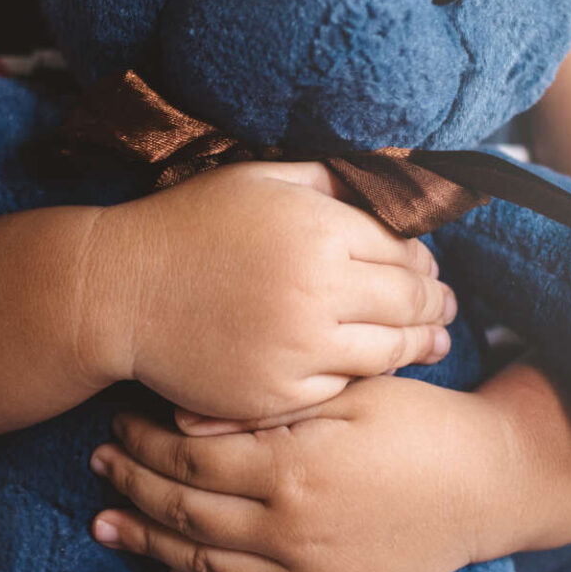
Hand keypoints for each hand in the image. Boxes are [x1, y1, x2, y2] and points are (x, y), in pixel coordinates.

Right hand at [81, 162, 455, 421]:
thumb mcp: (258, 178)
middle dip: (437, 304)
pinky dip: (364, 376)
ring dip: (421, 345)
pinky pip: (344, 387)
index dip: (425, 261)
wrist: (121, 291)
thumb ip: (326, 179)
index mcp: (321, 231)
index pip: (405, 251)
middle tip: (449, 307)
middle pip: (411, 302)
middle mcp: (320, 291)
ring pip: (390, 351)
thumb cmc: (189, 225)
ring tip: (435, 342)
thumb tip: (387, 182)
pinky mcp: (280, 393)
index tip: (430, 268)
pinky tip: (375, 366)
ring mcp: (301, 349)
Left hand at [86, 375, 519, 571]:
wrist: (488, 484)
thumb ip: (265, 408)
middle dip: (133, 487)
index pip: (190, 462)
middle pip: (185, 515)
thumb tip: (182, 420)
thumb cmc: (419, 420)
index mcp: (295, 470)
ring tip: (108, 525)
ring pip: (205, 566)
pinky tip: (176, 567)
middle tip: (99, 464)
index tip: (119, 421)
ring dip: (149, 545)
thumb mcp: (347, 392)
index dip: (144, 442)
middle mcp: (294, 532)